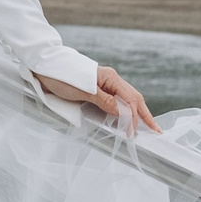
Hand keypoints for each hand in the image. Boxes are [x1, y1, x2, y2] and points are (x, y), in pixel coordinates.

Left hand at [35, 64, 159, 131]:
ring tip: (146, 126)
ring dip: (137, 113)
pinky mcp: (98, 90)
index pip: (129, 100)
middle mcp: (111, 80)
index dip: (134, 118)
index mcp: (111, 78)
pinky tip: (127, 118)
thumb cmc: (61, 77)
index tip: (134, 133)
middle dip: (145, 115)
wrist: (44, 67)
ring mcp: (105, 84)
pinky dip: (125, 110)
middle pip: (134, 99)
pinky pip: (117, 100)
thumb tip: (125, 113)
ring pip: (127, 99)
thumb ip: (105, 101)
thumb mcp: (84, 91)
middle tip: (156, 131)